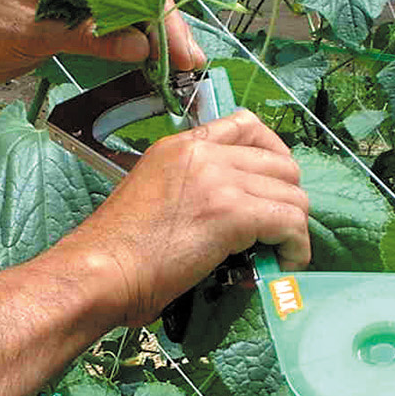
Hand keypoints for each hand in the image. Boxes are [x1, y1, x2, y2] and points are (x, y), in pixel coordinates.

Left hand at [0, 0, 203, 85]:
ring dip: (153, 36)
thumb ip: (87, 36)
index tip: (180, 48)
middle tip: (191, 63)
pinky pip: (110, 23)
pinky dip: (132, 42)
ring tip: (179, 66)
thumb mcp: (33, 33)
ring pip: (125, 8)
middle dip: (163, 26)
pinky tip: (150, 61)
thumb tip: (140, 46)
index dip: (157, 14)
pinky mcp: (69, 13)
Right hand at [54, 110, 310, 327]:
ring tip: (280, 254)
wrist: (98, 271)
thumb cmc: (113, 252)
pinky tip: (287, 264)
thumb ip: (189, 191)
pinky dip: (296, 247)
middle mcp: (203, 154)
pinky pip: (290, 223)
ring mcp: (219, 180)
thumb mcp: (150, 196)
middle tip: (276, 230)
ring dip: (293, 227)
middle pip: (280, 163)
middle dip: (287, 198)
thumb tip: (223, 221)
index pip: (245, 125)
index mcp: (180, 146)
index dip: (272, 154)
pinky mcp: (232, 214)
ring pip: (292, 195)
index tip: (272, 185)